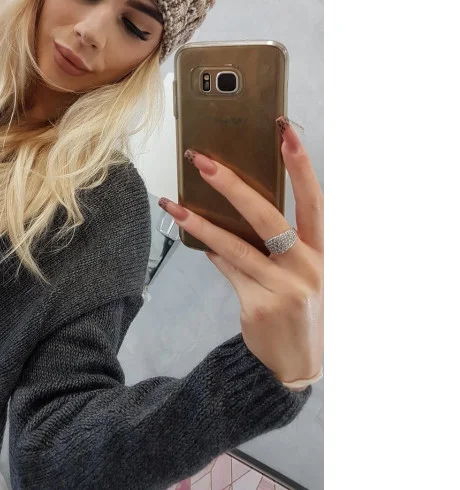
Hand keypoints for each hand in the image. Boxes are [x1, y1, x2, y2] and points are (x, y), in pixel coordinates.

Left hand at [158, 117, 323, 387]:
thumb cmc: (298, 306)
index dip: (300, 165)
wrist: (297, 364)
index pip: (313, 200)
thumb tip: (232, 206)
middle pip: (267, 217)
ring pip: (234, 245)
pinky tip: (196, 236)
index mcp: (322, 252)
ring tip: (172, 203)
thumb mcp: (301, 272)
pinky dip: (211, 251)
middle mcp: (307, 267)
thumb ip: (277, 242)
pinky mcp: (258, 306)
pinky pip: (227, 269)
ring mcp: (284, 289)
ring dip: (200, 222)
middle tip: (204, 162)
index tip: (284, 130)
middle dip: (233, 186)